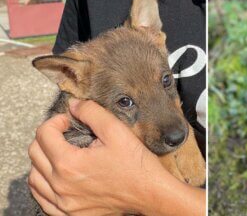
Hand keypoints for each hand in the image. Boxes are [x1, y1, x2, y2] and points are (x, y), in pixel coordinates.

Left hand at [28, 99, 205, 214]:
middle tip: (64, 133)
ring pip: (34, 178)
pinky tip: (55, 177)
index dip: (55, 121)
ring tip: (59, 153)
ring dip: (42, 160)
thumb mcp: (116, 131)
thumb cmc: (136, 166)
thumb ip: (91, 112)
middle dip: (47, 137)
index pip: (44, 134)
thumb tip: (74, 105)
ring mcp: (64, 203)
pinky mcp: (69, 214)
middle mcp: (62, 186)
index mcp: (69, 163)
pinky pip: (42, 199)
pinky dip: (43, 185)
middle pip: (35, 154)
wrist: (150, 193)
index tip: (68, 121)